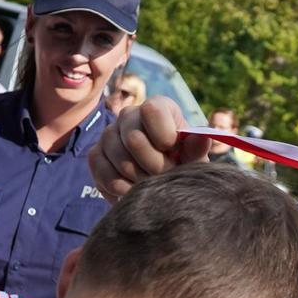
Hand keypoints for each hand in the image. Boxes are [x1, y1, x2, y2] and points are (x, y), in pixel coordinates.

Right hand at [88, 95, 208, 200]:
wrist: (162, 183)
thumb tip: (201, 136)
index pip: (152, 110)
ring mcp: (108, 134)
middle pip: (134, 139)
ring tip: (154, 184)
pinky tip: (135, 191)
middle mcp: (129, 115)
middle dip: (155, 166)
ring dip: (140, 180)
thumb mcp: (194, 158)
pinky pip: (104, 174)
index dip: (164, 136)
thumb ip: (197, 148)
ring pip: (120, 160)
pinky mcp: (96, 155)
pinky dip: (123, 189)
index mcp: (157, 107)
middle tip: (165, 176)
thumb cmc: (182, 163)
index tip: (172, 151)